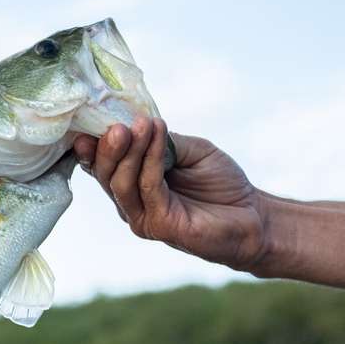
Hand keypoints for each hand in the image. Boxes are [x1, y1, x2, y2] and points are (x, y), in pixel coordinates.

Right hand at [73, 117, 268, 271]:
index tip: (92, 118)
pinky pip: (148, 188)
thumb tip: (138, 124)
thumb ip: (163, 142)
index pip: (103, 164)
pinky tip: (159, 134)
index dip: (94, 143)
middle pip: (105, 174)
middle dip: (109, 146)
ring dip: (130, 151)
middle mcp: (131, 203)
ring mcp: (142, 217)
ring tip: (142, 125)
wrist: (252, 215)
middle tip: (119, 124)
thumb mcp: (190, 150)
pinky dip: (151, 158)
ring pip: (121, 183)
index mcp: (133, 184)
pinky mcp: (159, 225)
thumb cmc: (221, 184)